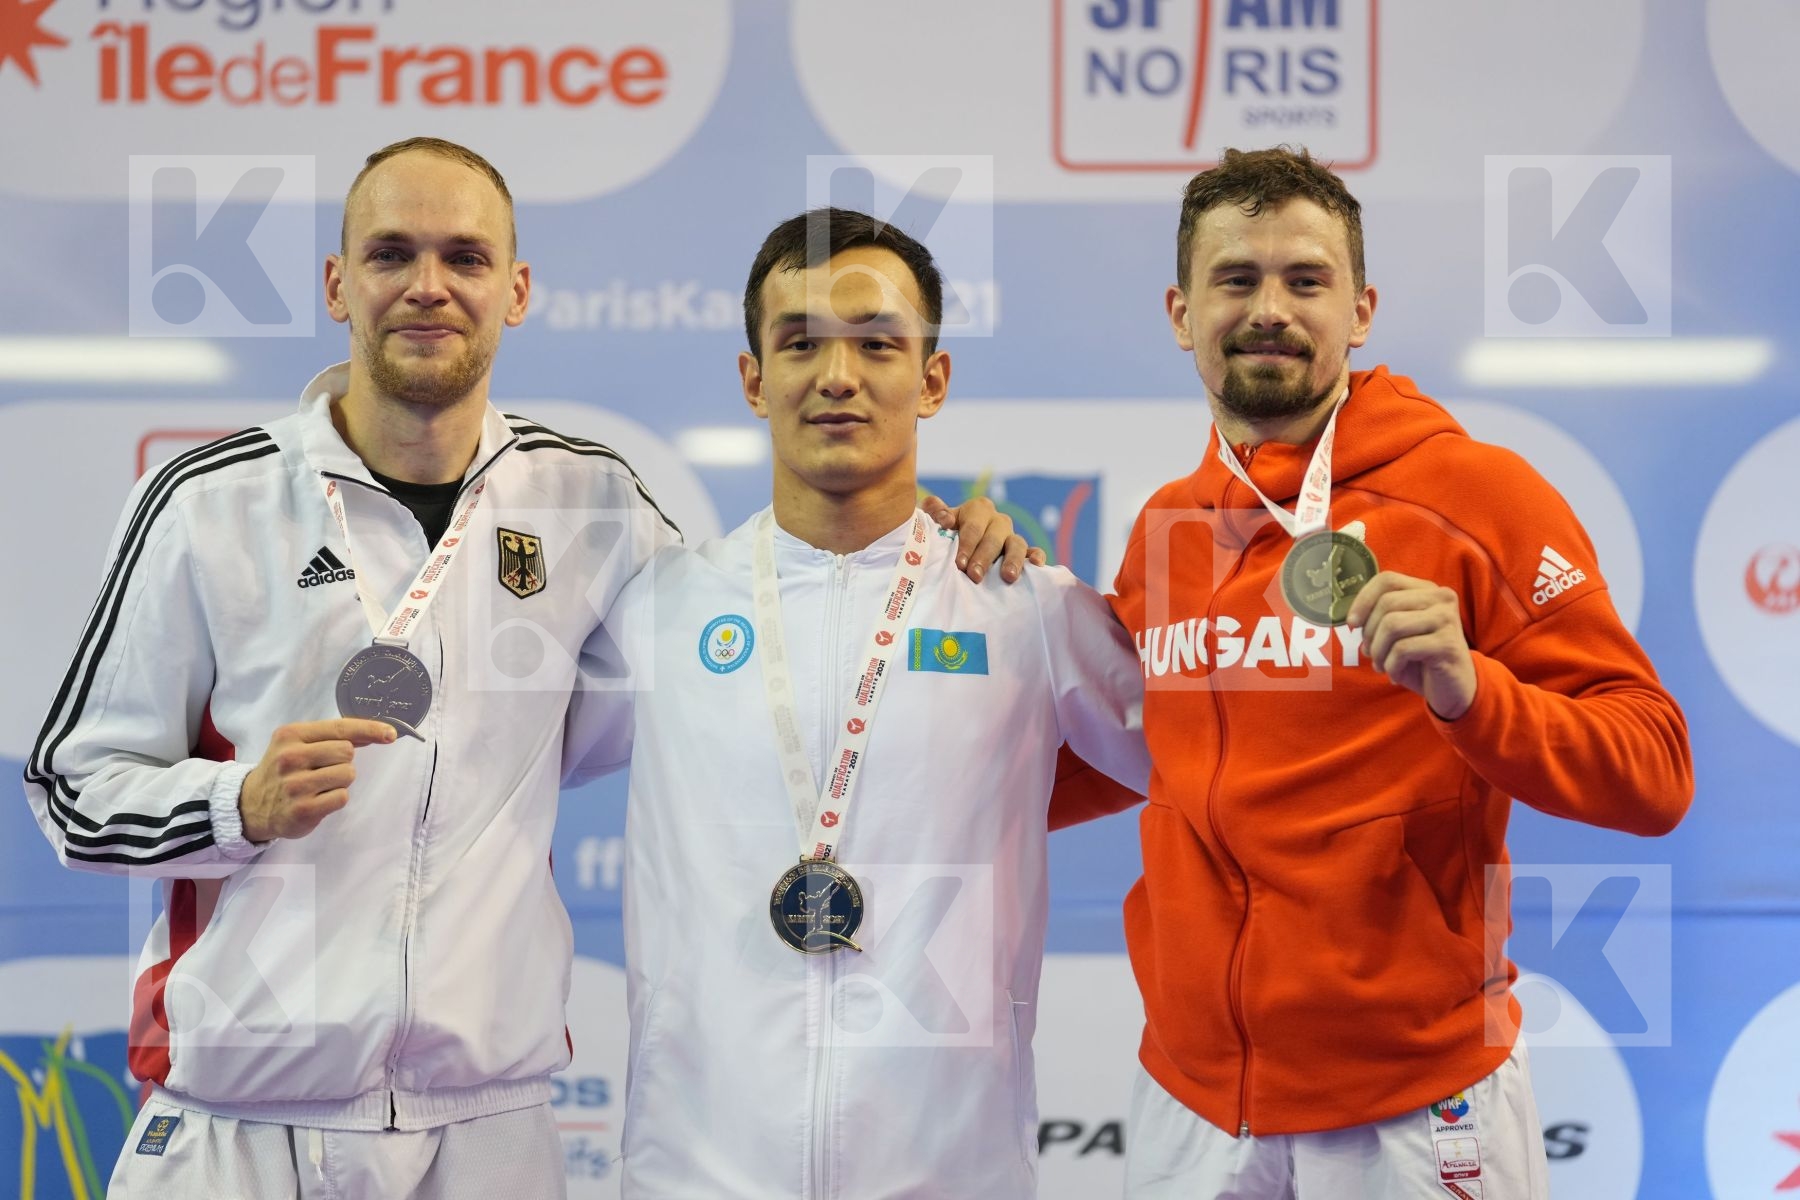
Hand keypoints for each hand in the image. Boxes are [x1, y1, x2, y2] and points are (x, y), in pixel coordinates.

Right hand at [239, 719, 395, 841]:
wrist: (250, 805)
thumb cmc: (282, 771)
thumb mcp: (296, 744)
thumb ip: (331, 737)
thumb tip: (375, 732)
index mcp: (291, 735)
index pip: (340, 728)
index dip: (369, 729)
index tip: (390, 733)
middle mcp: (291, 757)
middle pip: (347, 752)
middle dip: (343, 761)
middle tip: (322, 769)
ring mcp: (295, 785)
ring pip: (347, 775)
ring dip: (340, 781)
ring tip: (318, 786)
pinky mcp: (303, 809)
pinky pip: (342, 797)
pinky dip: (336, 798)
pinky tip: (317, 800)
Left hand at [921, 493, 1047, 583]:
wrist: (955, 542)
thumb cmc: (943, 531)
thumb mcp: (935, 519)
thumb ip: (935, 512)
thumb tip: (944, 518)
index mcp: (978, 509)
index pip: (973, 527)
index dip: (966, 545)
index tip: (959, 563)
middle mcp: (998, 520)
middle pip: (993, 538)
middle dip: (984, 557)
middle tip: (975, 576)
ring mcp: (1011, 536)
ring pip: (1017, 544)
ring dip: (1012, 560)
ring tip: (1007, 577)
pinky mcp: (1023, 551)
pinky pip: (1033, 551)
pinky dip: (1036, 556)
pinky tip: (1035, 565)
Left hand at [1345, 572, 1477, 719]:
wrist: (1454, 688)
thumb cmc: (1421, 659)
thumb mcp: (1398, 633)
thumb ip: (1379, 617)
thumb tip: (1353, 618)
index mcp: (1428, 590)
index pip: (1387, 580)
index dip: (1363, 599)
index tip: (1352, 623)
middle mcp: (1441, 598)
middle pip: (1387, 603)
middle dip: (1369, 632)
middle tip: (1370, 653)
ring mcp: (1447, 619)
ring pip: (1392, 625)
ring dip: (1378, 651)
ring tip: (1381, 666)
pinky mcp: (1448, 644)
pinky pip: (1403, 649)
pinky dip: (1391, 666)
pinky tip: (1395, 675)